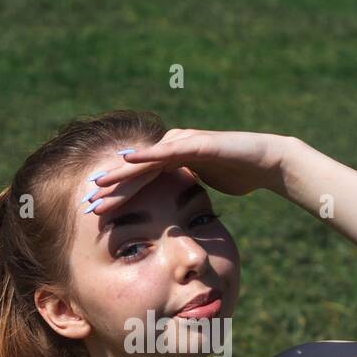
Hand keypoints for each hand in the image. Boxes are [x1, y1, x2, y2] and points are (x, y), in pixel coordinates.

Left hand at [81, 128, 295, 212]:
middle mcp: (174, 147)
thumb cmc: (239, 175)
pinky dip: (148, 154)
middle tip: (88, 201)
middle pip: (136, 168)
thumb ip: (185, 193)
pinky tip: (129, 160)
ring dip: (122, 171)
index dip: (118, 193)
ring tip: (99, 184)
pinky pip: (169, 150)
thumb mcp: (204, 188)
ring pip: (146, 159)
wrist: (268, 162)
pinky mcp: (198, 143)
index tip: (97, 210)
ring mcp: (185, 142)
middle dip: (112, 185)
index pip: (139, 179)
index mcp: (173, 161)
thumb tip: (173, 214)